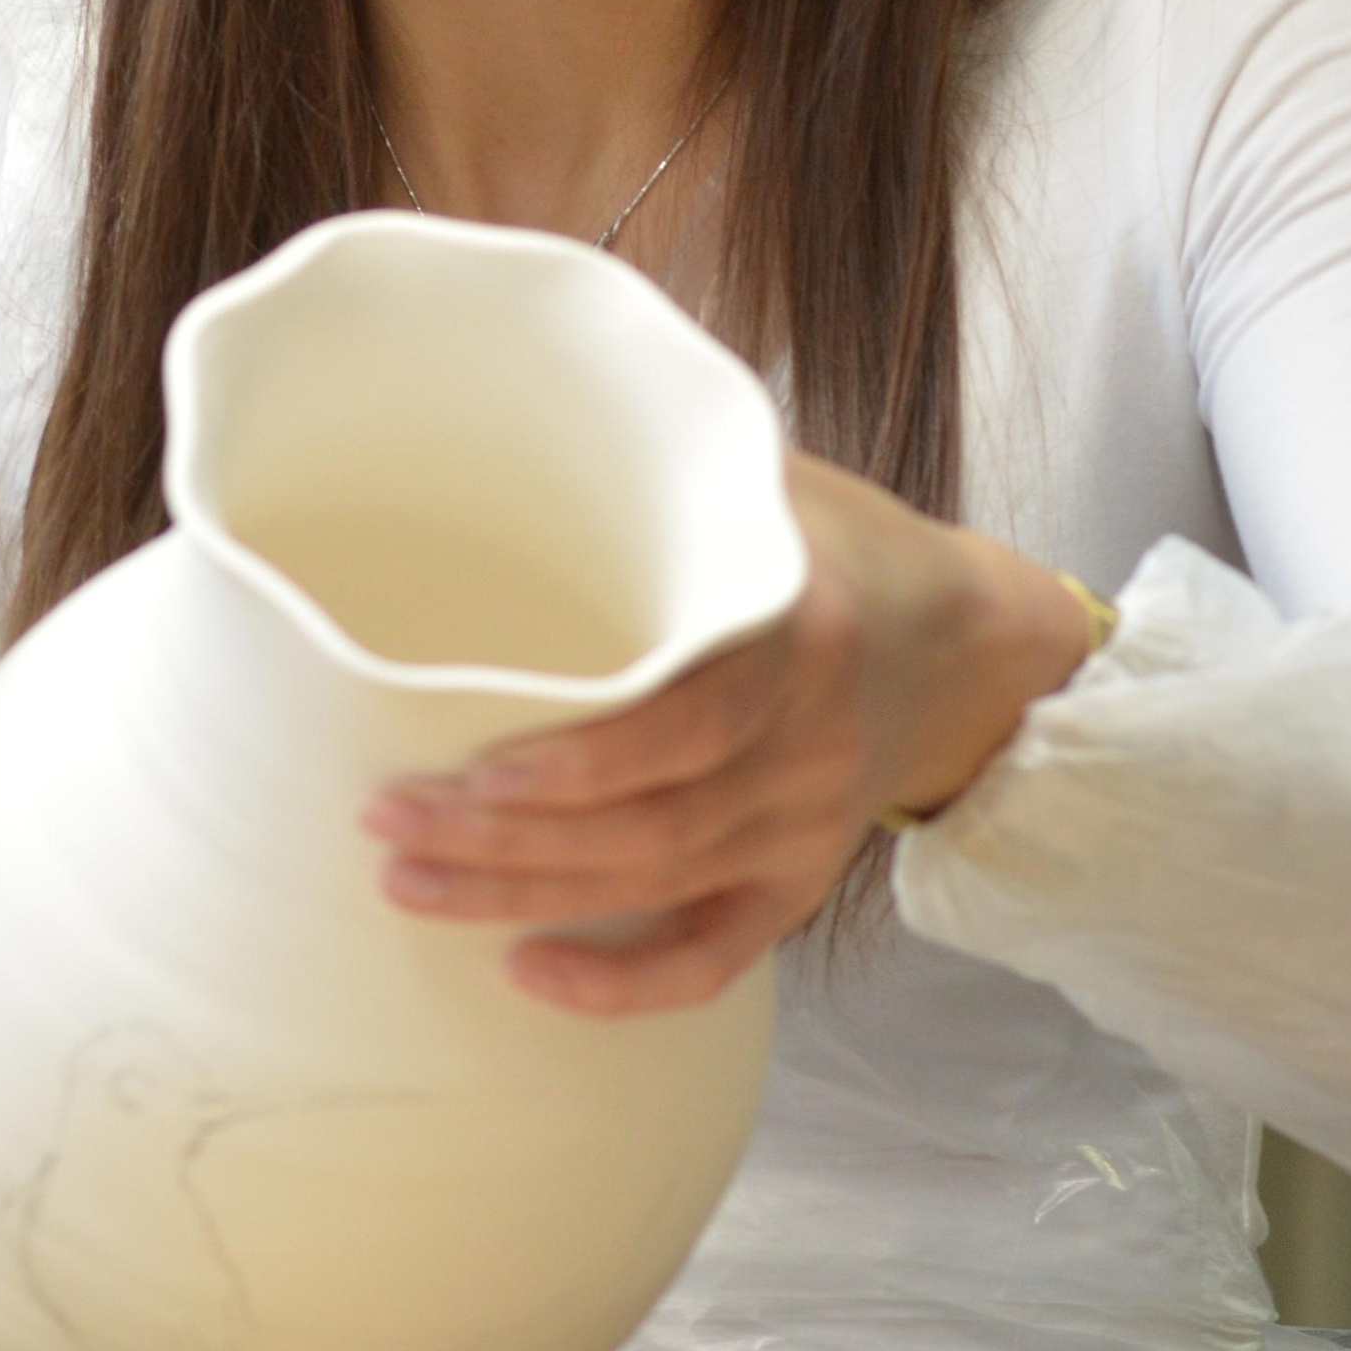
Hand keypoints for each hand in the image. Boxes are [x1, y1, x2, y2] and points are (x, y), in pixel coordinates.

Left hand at [359, 455, 1096, 1013]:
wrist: (966, 644)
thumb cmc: (831, 544)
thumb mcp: (766, 476)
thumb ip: (667, 450)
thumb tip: (527, 366)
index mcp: (797, 635)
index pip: (691, 721)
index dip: (585, 759)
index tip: (474, 760)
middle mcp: (803, 746)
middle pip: (646, 823)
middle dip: (506, 837)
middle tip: (384, 821)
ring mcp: (801, 826)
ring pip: (653, 887)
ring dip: (523, 896)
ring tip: (407, 883)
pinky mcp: (795, 882)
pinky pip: (711, 955)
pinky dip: (623, 984)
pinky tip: (529, 977)